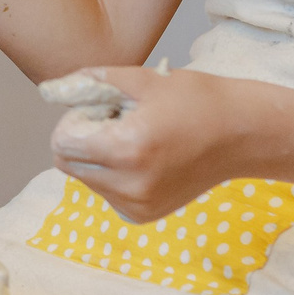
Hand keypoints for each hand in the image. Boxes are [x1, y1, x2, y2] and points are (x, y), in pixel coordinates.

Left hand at [47, 65, 254, 221]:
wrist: (243, 136)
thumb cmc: (196, 100)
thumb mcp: (142, 79)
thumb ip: (92, 83)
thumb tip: (50, 88)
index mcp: (126, 149)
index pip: (61, 144)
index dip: (74, 120)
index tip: (101, 108)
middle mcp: (129, 185)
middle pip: (67, 164)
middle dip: (80, 139)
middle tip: (115, 121)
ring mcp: (137, 205)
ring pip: (85, 179)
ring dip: (96, 157)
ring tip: (134, 137)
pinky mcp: (144, 215)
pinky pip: (106, 193)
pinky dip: (112, 174)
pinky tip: (144, 157)